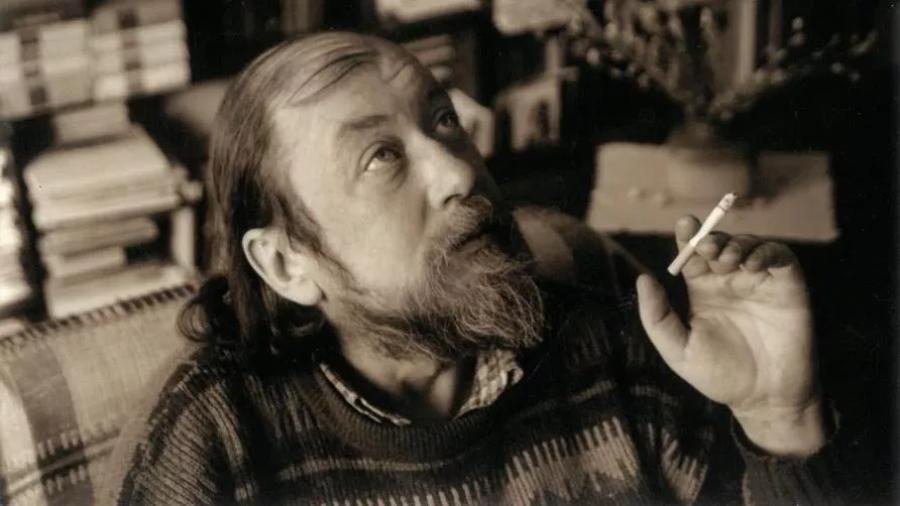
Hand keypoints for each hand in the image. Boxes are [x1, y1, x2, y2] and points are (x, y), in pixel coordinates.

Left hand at [636, 216, 824, 455]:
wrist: (764, 400)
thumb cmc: (720, 376)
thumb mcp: (679, 350)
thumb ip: (657, 317)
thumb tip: (643, 279)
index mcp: (703, 290)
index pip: (692, 254)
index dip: (688, 235)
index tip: (684, 223)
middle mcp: (730, 280)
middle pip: (719, 244)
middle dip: (711, 237)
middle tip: (704, 246)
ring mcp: (759, 281)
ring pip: (748, 244)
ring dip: (735, 244)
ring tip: (726, 260)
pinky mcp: (787, 286)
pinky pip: (780, 257)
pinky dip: (766, 252)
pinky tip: (751, 265)